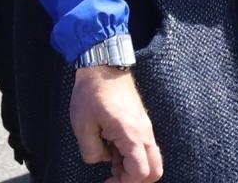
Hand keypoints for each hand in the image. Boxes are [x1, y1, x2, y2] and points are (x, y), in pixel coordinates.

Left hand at [71, 66, 162, 181]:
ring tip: (110, 162)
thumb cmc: (93, 93)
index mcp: (131, 135)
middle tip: (114, 177)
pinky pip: (143, 148)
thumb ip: (91, 153)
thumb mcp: (83, 127)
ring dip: (132, 168)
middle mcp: (144, 133)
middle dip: (135, 180)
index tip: (106, 181)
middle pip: (155, 171)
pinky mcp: (140, 123)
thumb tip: (101, 160)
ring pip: (150, 160)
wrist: (103, 66)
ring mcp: (144, 127)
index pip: (140, 172)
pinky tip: (112, 150)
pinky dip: (131, 156)